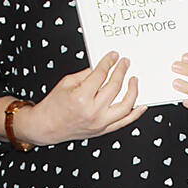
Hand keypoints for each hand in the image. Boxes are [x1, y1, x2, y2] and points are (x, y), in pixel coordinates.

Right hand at [20, 51, 148, 145]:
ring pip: (125, 106)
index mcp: (81, 97)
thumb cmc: (53, 106)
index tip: (114, 56)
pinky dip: (135, 113)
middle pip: (115, 87)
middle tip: (125, 63)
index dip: (109, 62)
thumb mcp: (66, 83)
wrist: (46, 126)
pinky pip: (124, 122)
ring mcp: (100, 122)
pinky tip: (141, 104)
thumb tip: (101, 69)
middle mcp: (93, 111)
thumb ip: (86, 75)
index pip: (101, 75)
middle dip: (121, 71)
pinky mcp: (103, 130)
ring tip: (134, 80)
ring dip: (133, 91)